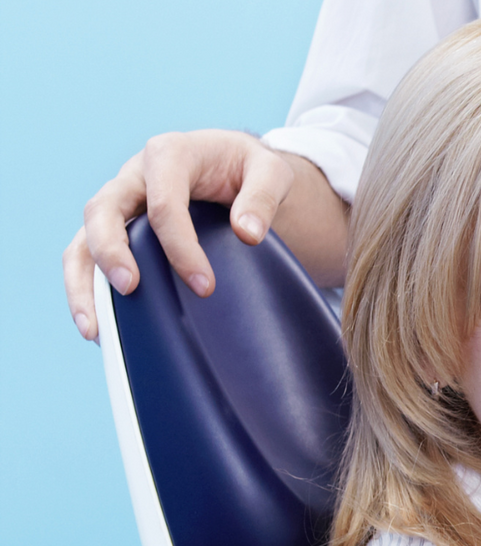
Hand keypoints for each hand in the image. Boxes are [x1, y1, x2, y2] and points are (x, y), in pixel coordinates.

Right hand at [63, 130, 342, 340]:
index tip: (204, 286)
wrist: (234, 164)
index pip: (164, 202)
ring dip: (83, 281)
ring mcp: (120, 202)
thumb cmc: (249, 167)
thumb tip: (248, 234)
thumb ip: (263, 196)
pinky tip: (98, 325)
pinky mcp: (117, 226)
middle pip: (103, 210)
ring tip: (94, 328)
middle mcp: (134, 176)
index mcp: (169, 155)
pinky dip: (86, 287)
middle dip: (112, 252)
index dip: (180, 246)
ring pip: (84, 237)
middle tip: (130, 289)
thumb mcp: (271, 170)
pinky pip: (86, 254)